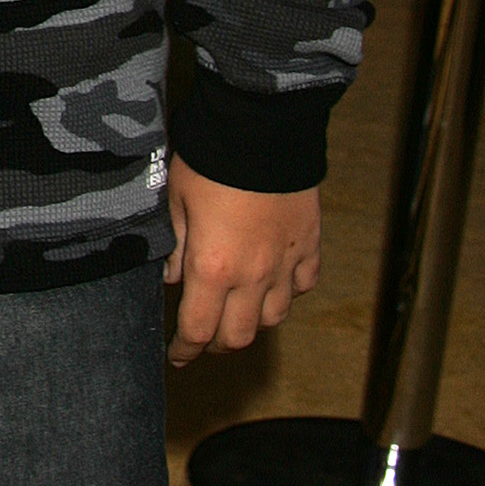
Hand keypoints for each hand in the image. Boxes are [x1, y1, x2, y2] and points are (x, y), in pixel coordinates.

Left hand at [164, 156, 320, 363]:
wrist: (262, 129)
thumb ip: (175, 248)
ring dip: (253, 321)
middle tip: (203, 336)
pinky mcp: (310, 244)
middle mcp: (254, 275)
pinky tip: (274, 282)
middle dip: (217, 343)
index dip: (186, 350)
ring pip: (274, 317)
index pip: (198, 329)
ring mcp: (287, 262)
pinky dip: (288, 292)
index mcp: (214, 268)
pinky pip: (303, 284)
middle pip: (239, 335)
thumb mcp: (175, 201)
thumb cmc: (210, 161)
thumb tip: (173, 279)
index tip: (177, 356)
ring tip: (237, 310)